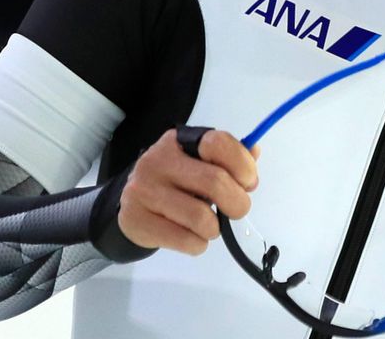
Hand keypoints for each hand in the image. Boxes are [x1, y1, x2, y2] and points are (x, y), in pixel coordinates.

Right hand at [117, 128, 260, 254]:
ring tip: (209, 225)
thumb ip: (229, 158)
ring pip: (201, 217)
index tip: (248, 183)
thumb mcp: (199, 163)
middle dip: (237, 203)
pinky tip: (192, 236)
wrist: (130, 207)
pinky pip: (186, 240)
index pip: (217, 143)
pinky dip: (198, 244)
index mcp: (179, 141)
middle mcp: (158, 160)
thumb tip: (254, 153)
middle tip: (237, 210)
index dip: (242, 165)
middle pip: (214, 182)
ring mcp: (144, 190)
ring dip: (215, 228)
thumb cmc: (174, 182)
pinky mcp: (136, 220)